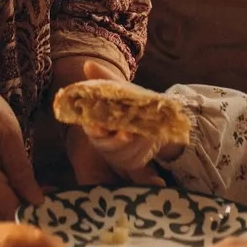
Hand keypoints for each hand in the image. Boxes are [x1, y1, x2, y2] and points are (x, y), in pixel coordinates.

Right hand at [0, 69, 42, 220]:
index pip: (6, 212)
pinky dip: (7, 199)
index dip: (30, 215)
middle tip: (56, 204)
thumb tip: (36, 201)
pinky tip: (23, 188)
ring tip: (44, 194)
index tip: (54, 212)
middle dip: (26, 214)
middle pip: (0, 216)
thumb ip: (21, 170)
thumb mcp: (9, 134)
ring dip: (17, 207)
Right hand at [60, 59, 164, 187]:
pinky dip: (148, 178)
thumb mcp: (118, 88)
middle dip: (120, 141)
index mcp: (96, 124)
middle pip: (109, 147)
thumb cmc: (128, 101)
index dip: (96, 129)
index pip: (92, 129)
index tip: (101, 127)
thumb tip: (88, 64)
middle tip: (130, 134)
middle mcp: (104, 142)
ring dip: (140, 147)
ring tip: (151, 134)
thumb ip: (103, 78)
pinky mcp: (133, 164)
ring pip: (127, 157)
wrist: (149, 114)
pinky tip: (158, 182)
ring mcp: (119, 156)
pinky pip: (139, 172)